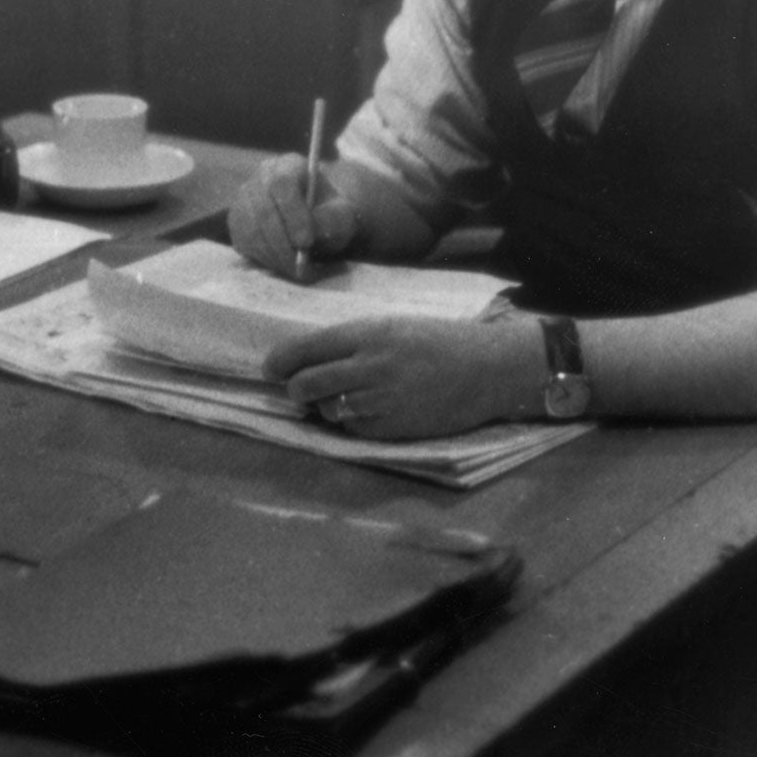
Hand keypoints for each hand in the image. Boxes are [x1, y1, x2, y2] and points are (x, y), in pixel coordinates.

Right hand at [228, 153, 361, 278]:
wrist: (316, 222)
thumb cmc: (330, 215)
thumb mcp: (341, 216)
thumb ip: (330, 220)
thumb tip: (309, 235)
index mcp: (289, 165)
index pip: (282, 183)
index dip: (292, 213)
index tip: (306, 242)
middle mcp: (261, 176)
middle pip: (263, 209)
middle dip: (283, 243)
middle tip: (300, 268)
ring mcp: (245, 197)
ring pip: (251, 229)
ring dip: (274, 255)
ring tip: (296, 271)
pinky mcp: (237, 220)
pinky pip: (243, 242)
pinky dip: (264, 258)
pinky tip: (283, 265)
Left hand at [264, 313, 545, 439]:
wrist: (486, 369)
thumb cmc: (436, 341)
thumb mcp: (391, 327)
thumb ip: (351, 342)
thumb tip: (306, 360)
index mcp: (368, 334)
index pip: (306, 350)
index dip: (280, 361)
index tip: (271, 368)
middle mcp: (370, 367)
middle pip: (305, 385)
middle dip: (294, 388)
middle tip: (298, 389)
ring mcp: (380, 401)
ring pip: (327, 409)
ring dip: (324, 406)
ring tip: (340, 397)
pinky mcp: (392, 429)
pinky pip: (352, 429)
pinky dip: (349, 421)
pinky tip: (366, 410)